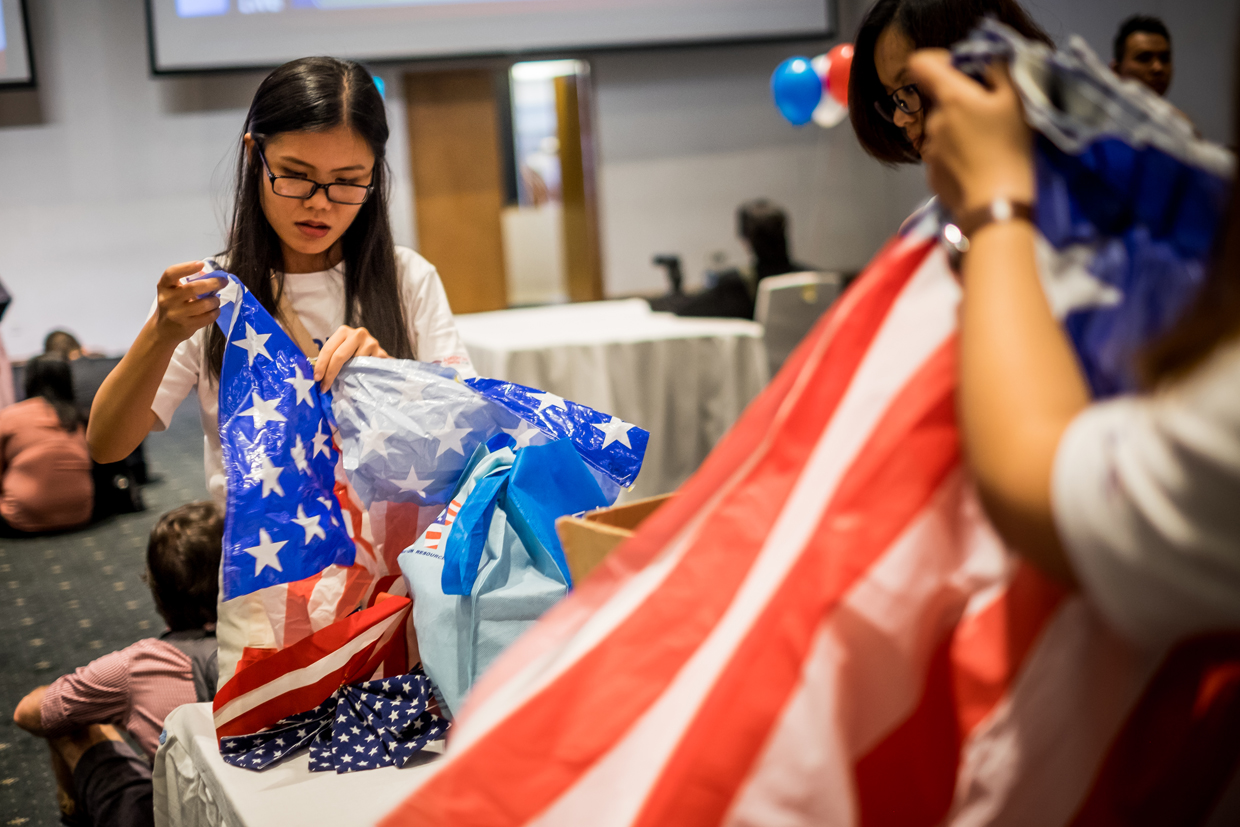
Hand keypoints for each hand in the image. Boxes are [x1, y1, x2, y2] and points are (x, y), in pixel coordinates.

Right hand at [153, 262, 226, 345]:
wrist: (164, 329)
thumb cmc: (173, 305)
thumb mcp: (174, 291)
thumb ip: (189, 282)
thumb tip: (213, 277)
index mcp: (164, 286)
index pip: (171, 273)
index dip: (187, 267)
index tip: (201, 264)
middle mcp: (168, 299)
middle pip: (193, 288)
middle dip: (213, 283)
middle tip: (223, 282)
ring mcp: (177, 314)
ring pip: (204, 304)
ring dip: (215, 301)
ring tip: (216, 300)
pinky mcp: (186, 326)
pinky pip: (208, 317)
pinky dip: (215, 312)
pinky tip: (215, 310)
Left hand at [315, 325, 388, 390]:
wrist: (374, 350)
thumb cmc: (353, 351)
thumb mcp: (340, 350)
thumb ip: (330, 358)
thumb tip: (317, 375)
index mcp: (344, 331)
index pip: (328, 349)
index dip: (321, 365)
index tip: (317, 379)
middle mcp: (358, 334)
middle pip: (339, 356)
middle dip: (330, 373)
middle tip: (324, 386)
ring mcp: (372, 343)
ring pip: (354, 364)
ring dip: (348, 375)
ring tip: (345, 382)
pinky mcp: (382, 353)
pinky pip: (367, 368)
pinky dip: (362, 376)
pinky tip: (360, 380)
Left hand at [907, 50, 1033, 214]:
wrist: (997, 204)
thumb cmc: (1010, 147)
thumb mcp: (1016, 100)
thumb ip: (999, 71)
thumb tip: (986, 61)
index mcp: (951, 97)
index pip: (921, 64)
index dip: (938, 60)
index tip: (960, 69)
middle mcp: (933, 121)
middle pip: (941, 100)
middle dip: (961, 102)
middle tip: (991, 117)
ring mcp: (929, 150)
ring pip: (943, 129)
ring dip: (959, 130)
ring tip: (987, 146)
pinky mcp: (932, 174)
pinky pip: (943, 155)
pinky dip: (957, 155)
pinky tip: (977, 167)